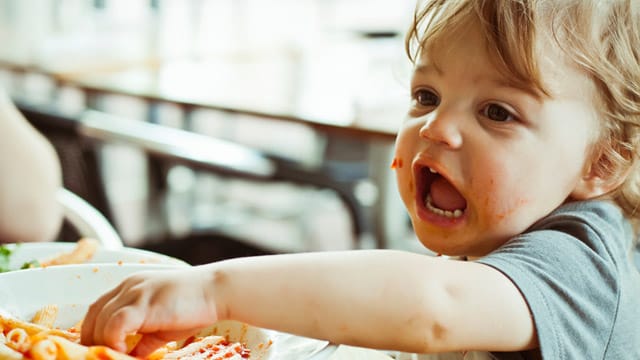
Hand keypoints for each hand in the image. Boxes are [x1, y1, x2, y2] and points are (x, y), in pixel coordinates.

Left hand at [80, 266, 219, 356]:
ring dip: (103, 344)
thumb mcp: (163, 325)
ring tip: (117, 357)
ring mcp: (135, 293)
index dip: (92, 333)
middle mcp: (128, 286)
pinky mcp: (144, 304)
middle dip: (92, 341)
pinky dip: (114, 342)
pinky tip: (125, 353)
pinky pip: (115, 325)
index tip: (98, 351)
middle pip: (93, 316)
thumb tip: (131, 356)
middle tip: (102, 357)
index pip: (97, 310)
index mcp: (131, 287)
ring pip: (100, 322)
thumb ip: (144, 339)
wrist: (218, 290)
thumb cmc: (196, 306)